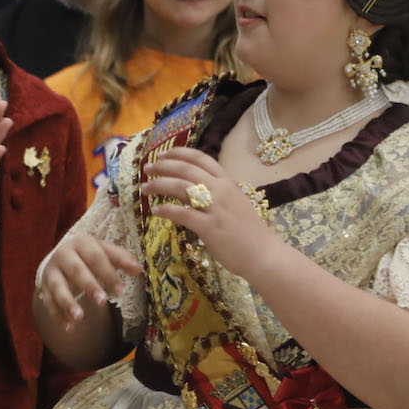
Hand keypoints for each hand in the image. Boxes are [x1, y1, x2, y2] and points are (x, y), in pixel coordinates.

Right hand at [37, 235, 141, 326]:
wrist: (62, 256)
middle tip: (102, 301)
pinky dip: (57, 316)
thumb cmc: (90, 256)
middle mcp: (63, 255)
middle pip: (76, 270)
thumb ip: (121, 259)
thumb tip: (139, 270)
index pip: (96, 257)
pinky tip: (68, 327)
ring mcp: (52, 272)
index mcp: (81, 243)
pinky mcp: (44, 287)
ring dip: (67, 302)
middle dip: (88, 285)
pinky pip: (49, 303)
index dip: (108, 274)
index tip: (121, 291)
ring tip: (79, 318)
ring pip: (57, 287)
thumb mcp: (104, 252)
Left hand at [143, 147, 282, 279]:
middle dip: (162, 166)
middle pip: (186, 169)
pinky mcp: (209, 227)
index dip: (179, 153)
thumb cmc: (250, 232)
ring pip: (181, 187)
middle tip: (147, 168)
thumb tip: (194, 188)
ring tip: (144, 188)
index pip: (201, 158)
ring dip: (158, 185)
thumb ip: (217, 193)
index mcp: (227, 182)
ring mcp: (215, 208)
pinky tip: (154, 211)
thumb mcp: (235, 203)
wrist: (264, 254)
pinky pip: (181, 214)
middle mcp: (220, 190)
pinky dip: (165, 210)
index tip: (162, 154)